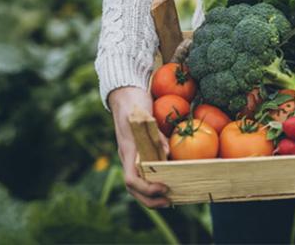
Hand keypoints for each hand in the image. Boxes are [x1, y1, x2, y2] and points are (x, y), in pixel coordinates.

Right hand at [108, 86, 170, 207]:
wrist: (125, 93)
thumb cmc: (133, 103)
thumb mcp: (144, 115)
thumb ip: (154, 134)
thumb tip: (167, 153)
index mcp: (128, 151)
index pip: (131, 180)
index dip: (147, 189)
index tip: (164, 188)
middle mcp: (128, 157)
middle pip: (134, 189)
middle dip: (150, 199)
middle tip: (169, 202)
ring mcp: (132, 156)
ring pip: (137, 185)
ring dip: (152, 196)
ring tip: (170, 199)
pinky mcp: (139, 153)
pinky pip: (144, 174)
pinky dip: (154, 184)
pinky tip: (168, 184)